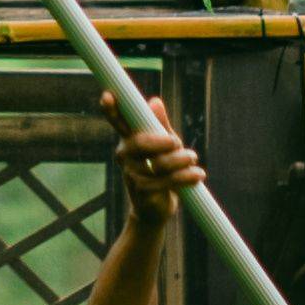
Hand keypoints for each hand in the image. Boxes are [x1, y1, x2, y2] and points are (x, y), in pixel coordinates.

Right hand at [116, 98, 203, 225]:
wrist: (154, 209)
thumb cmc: (159, 170)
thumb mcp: (163, 144)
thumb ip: (160, 124)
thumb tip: (155, 101)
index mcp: (127, 140)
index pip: (118, 123)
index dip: (112, 110)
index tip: (107, 95)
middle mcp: (124, 156)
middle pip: (141, 142)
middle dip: (164, 141)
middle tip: (178, 142)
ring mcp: (131, 174)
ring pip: (159, 163)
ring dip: (182, 160)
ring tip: (193, 159)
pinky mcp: (143, 192)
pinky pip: (168, 181)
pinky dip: (187, 176)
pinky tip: (198, 175)